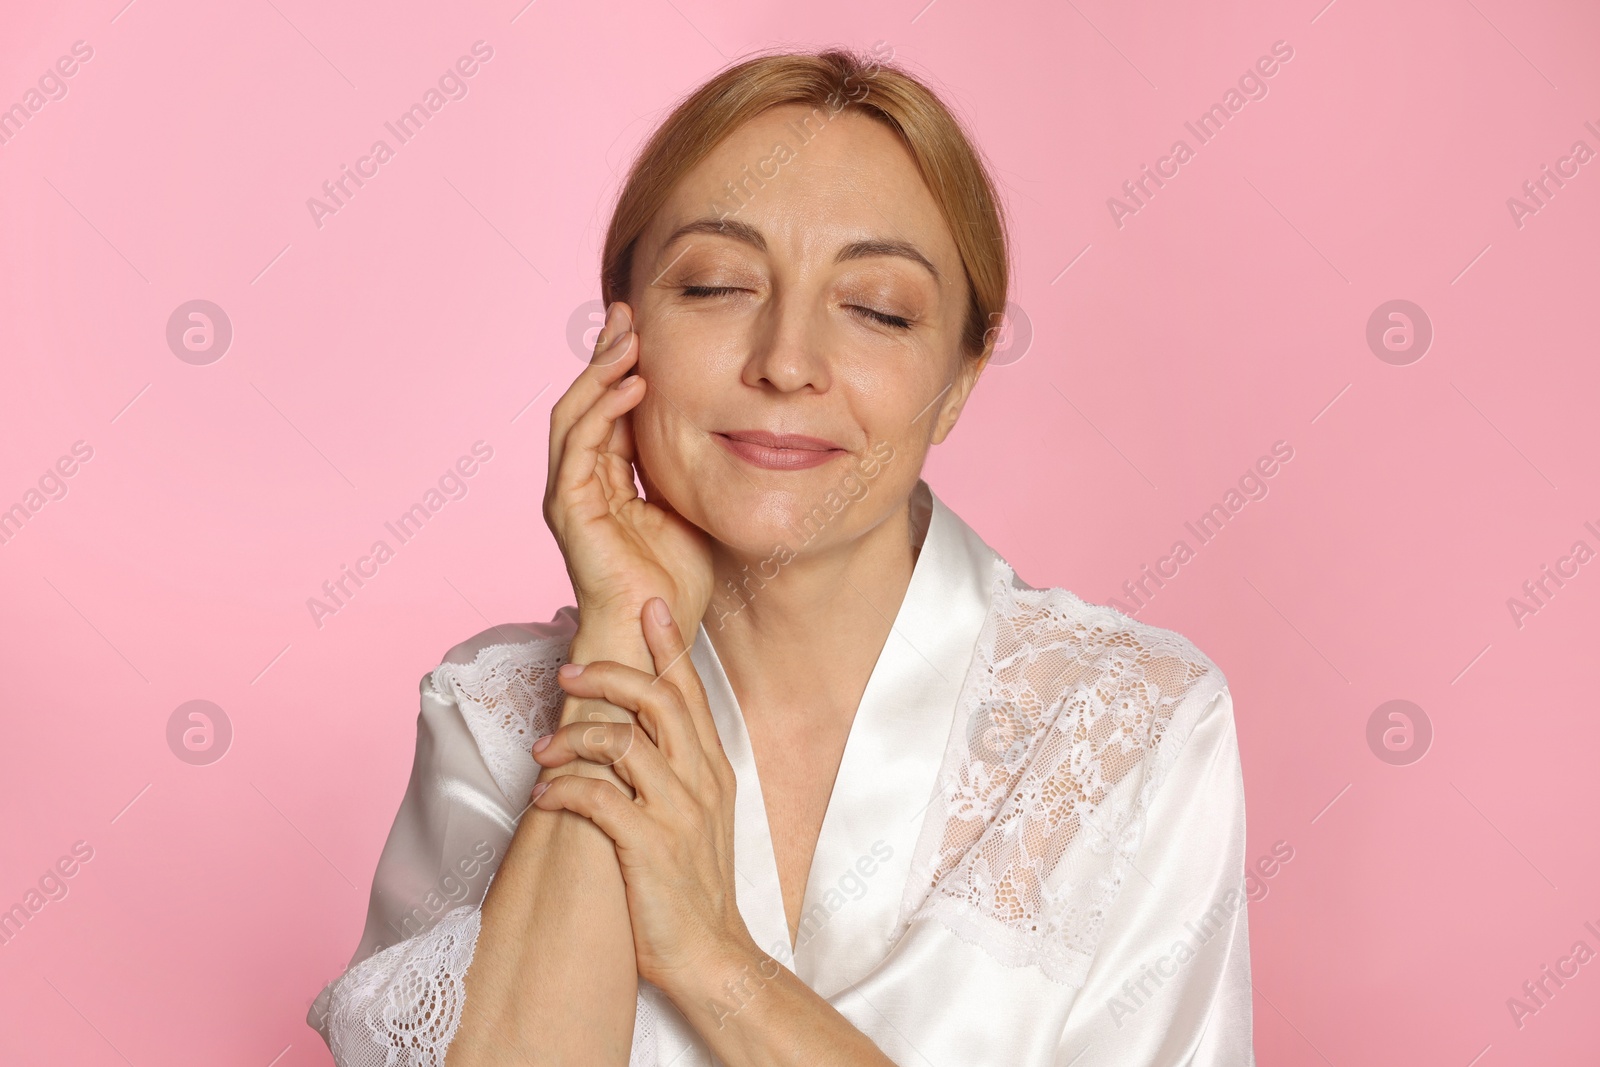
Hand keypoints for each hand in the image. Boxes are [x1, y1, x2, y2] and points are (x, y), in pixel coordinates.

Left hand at [528, 596, 756, 996]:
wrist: (712, 956)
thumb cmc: (691, 888)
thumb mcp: (697, 817)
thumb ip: (674, 770)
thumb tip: (632, 732)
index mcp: (713, 769)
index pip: (691, 691)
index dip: (669, 645)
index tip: (648, 605)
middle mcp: (701, 781)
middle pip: (658, 699)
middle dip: (610, 674)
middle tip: (568, 669)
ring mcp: (678, 813)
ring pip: (623, 741)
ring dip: (574, 736)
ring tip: (543, 750)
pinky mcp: (649, 846)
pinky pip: (599, 797)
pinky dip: (564, 789)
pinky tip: (544, 797)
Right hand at [544, 301, 713, 637]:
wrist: (654, 634)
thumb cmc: (674, 583)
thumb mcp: (690, 505)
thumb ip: (687, 466)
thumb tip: (717, 424)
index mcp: (606, 480)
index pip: (608, 409)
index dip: (622, 367)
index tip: (644, 326)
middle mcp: (580, 482)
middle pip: (584, 401)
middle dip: (604, 354)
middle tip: (626, 311)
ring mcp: (569, 495)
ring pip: (574, 415)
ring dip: (600, 371)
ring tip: (627, 336)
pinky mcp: (569, 509)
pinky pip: (580, 446)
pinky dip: (602, 411)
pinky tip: (631, 386)